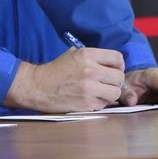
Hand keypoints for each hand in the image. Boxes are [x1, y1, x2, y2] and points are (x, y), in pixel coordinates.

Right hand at [3, 48, 125, 113]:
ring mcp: (89, 88)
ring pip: (116, 92)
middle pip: (119, 77)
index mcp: (87, 55)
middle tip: (106, 82)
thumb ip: (93, 57)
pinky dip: (101, 102)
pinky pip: (105, 104)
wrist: (38, 87)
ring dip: (110, 93)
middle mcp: (90, 70)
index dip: (118, 65)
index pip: (117, 58)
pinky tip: (91, 98)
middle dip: (115, 81)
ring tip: (100, 92)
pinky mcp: (87, 104)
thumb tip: (112, 63)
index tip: (113, 69)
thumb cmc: (56, 70)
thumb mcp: (73, 54)